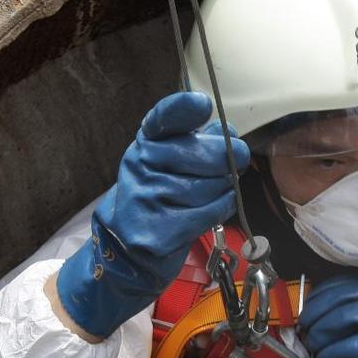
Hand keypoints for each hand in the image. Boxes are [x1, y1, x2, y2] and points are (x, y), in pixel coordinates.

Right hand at [56, 91, 249, 336]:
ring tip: (211, 193)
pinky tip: (212, 208)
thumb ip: (197, 143)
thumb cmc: (158, 198)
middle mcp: (140, 166)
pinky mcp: (158, 231)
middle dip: (228, 159)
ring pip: (214, 184)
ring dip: (224, 188)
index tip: (203, 105)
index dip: (184, 109)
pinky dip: (221, 208)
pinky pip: (212, 211)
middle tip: (232, 164)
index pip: (163, 118)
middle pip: (207, 154)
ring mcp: (147, 199)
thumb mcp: (168, 163)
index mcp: (144, 143)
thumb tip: (229, 134)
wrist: (125, 251)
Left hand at [299, 274, 357, 357]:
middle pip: (335, 300)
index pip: (341, 282)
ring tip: (314, 348)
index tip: (306, 310)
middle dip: (313, 317)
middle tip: (305, 332)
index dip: (317, 296)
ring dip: (320, 337)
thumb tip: (326, 314)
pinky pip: (350, 348)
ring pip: (339, 321)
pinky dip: (333, 356)